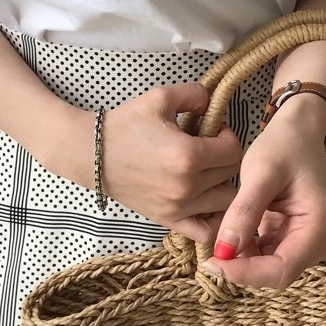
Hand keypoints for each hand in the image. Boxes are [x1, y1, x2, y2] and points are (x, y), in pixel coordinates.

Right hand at [44, 84, 243, 244]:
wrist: (92, 154)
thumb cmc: (126, 124)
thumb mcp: (161, 98)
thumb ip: (196, 94)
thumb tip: (215, 103)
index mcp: (188, 155)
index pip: (234, 149)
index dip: (227, 134)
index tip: (211, 129)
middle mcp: (187, 186)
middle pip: (232, 174)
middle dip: (225, 157)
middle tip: (208, 147)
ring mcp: (178, 208)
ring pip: (226, 202)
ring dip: (222, 184)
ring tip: (206, 171)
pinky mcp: (168, 220)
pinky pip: (205, 231)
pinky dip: (213, 219)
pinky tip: (205, 200)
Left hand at [201, 95, 325, 289]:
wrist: (299, 131)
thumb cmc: (284, 145)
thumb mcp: (261, 173)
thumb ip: (245, 211)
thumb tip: (224, 250)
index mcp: (320, 227)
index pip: (281, 269)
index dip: (245, 272)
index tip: (213, 262)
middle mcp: (320, 242)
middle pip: (277, 274)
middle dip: (243, 268)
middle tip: (209, 255)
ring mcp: (308, 243)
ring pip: (270, 269)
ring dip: (243, 261)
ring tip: (219, 240)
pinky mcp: (294, 238)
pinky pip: (269, 256)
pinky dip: (248, 251)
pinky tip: (232, 234)